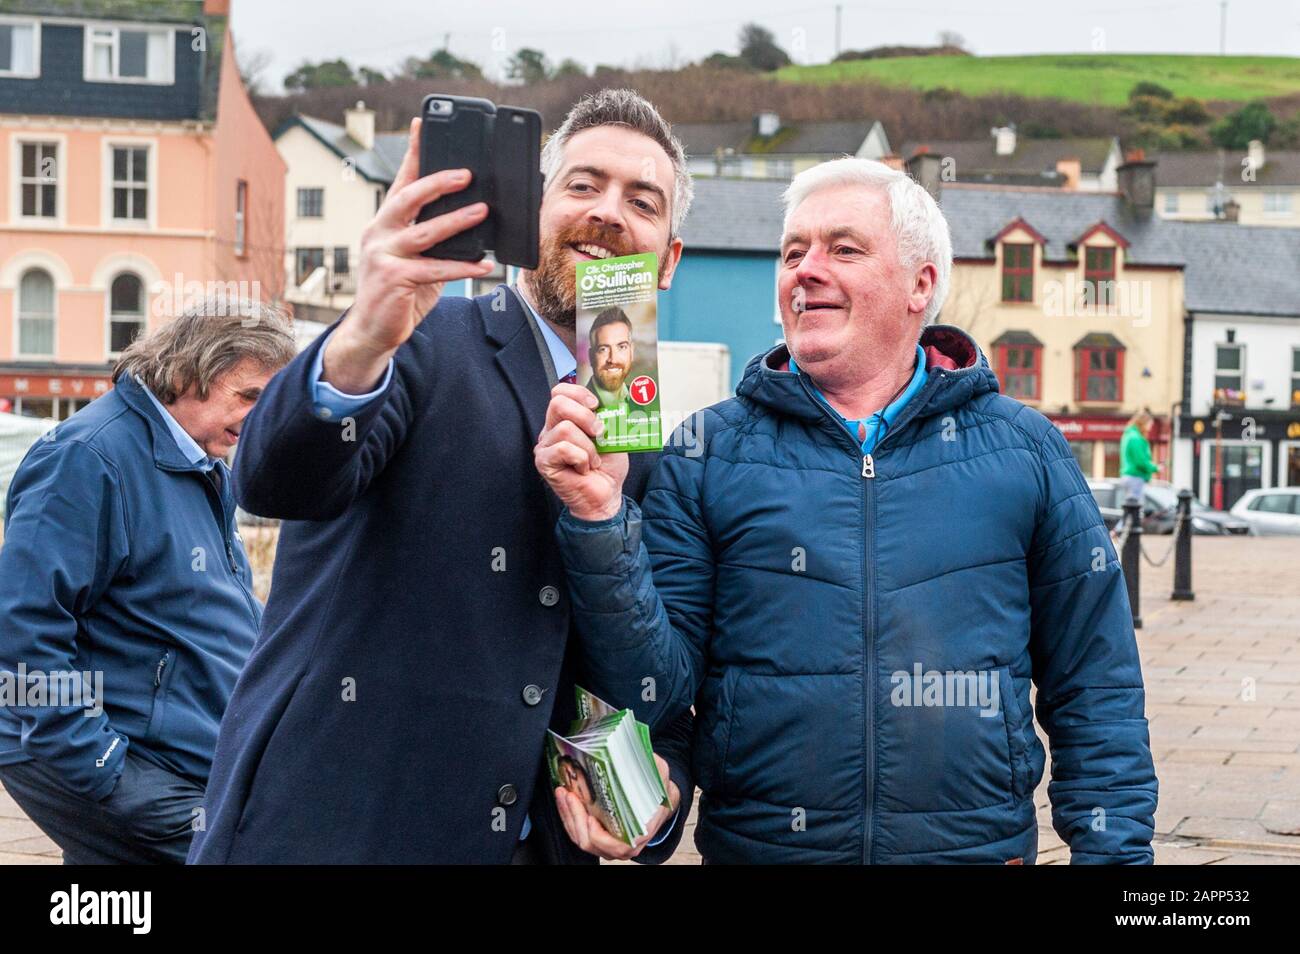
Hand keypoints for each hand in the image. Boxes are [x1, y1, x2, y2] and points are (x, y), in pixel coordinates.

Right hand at [322, 117, 496, 393]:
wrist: (371, 331)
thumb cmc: (398, 292)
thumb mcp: (414, 259)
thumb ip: (433, 239)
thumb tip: (470, 220)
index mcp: (384, 223)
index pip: (400, 181)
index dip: (413, 152)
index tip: (423, 123)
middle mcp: (378, 232)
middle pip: (408, 198)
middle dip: (438, 181)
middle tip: (467, 173)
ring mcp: (383, 255)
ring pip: (425, 232)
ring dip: (457, 221)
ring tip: (483, 211)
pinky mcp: (394, 279)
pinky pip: (435, 269)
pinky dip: (462, 267)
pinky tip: (484, 265)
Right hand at [534, 384, 627, 521]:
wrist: (606, 495)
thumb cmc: (608, 467)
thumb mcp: (612, 434)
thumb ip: (606, 416)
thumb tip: (610, 400)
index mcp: (565, 419)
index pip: (560, 392)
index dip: (578, 393)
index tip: (596, 406)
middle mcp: (551, 429)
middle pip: (558, 403)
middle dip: (585, 416)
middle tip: (599, 433)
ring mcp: (545, 446)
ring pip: (564, 428)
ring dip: (588, 446)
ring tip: (593, 460)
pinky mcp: (543, 462)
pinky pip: (562, 448)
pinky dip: (581, 458)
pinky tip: (583, 468)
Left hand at [554, 753, 680, 860]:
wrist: (658, 802)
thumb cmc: (658, 790)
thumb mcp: (660, 774)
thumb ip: (652, 765)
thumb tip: (638, 751)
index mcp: (639, 834)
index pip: (616, 846)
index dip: (599, 836)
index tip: (590, 817)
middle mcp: (623, 845)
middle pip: (590, 842)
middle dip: (575, 817)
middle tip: (569, 795)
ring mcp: (608, 844)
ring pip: (580, 838)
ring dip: (568, 816)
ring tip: (563, 793)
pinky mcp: (597, 836)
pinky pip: (578, 832)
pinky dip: (569, 817)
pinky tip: (565, 799)